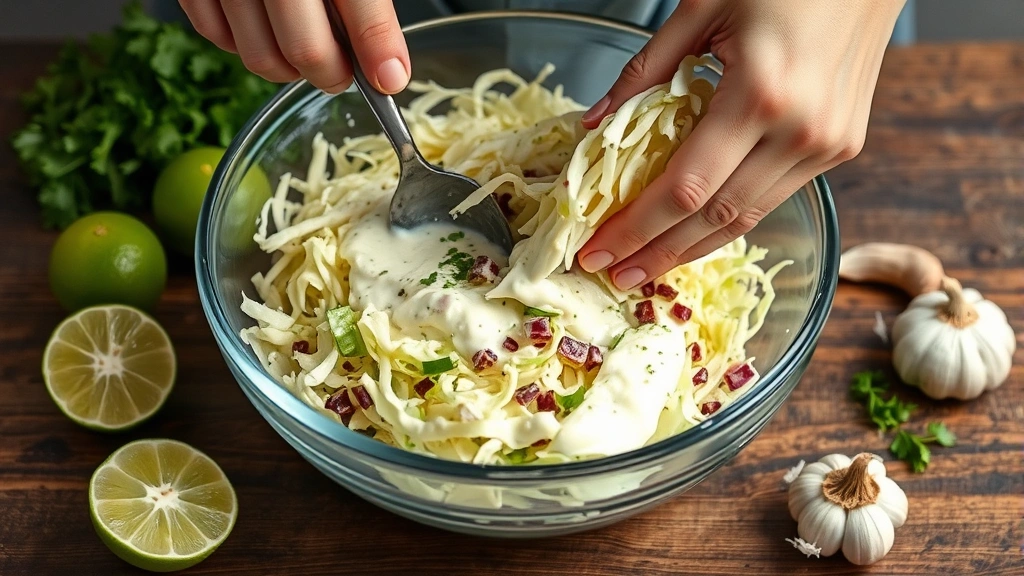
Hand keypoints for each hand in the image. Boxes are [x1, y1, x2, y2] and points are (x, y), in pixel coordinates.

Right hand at [179, 0, 409, 93]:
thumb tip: (387, 60)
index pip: (359, 6)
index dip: (378, 51)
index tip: (389, 78)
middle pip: (305, 49)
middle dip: (334, 75)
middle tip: (345, 72)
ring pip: (259, 56)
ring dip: (290, 69)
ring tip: (307, 52)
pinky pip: (216, 35)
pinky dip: (245, 44)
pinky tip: (265, 28)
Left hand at [577, 0, 905, 289]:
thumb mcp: (701, 7)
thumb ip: (644, 71)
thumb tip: (594, 124)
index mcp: (760, 95)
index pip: (684, 188)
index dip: (636, 227)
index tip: (597, 250)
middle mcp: (801, 132)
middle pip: (714, 219)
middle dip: (658, 253)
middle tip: (616, 274)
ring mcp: (829, 145)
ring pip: (747, 219)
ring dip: (693, 247)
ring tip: (649, 265)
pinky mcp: (842, 146)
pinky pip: (773, 197)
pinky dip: (728, 219)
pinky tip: (695, 230)